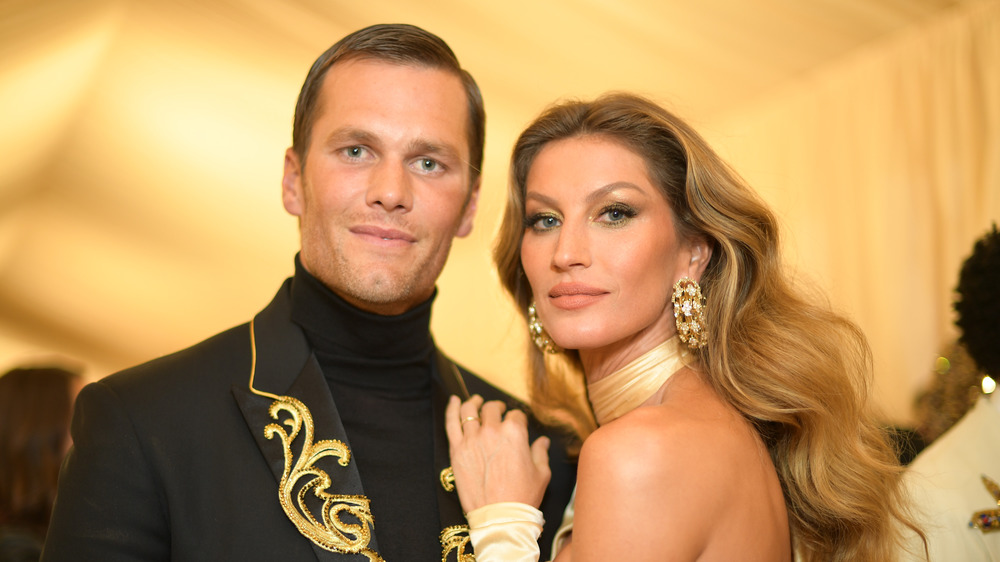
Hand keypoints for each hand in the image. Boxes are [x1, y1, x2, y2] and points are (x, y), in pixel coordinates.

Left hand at [445, 395, 550, 512]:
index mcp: (514, 433)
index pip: (515, 415)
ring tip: (476, 401)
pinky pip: (451, 422)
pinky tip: (455, 400)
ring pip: (470, 410)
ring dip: (474, 403)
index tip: (517, 423)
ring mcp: (471, 439)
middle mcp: (492, 431)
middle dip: (497, 408)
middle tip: (498, 412)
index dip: (517, 418)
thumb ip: (541, 452)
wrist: (499, 517)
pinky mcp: (457, 450)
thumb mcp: (541, 473)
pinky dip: (452, 408)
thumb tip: (542, 441)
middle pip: (492, 409)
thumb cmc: (522, 497)